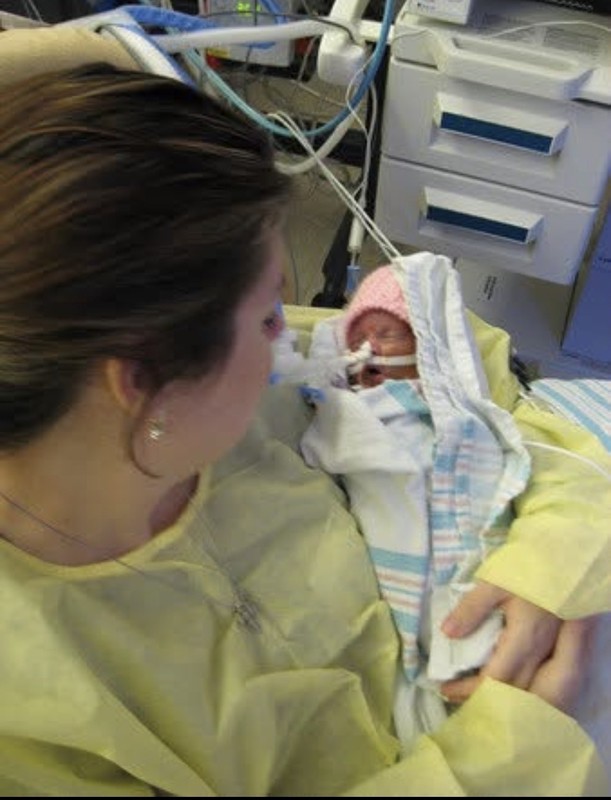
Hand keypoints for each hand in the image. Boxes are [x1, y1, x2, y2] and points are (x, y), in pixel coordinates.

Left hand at [438, 580, 594, 712]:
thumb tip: (447, 633)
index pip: (495, 678)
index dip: (469, 688)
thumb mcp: (494, 583)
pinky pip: (531, 673)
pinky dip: (509, 681)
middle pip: (510, 689)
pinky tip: (494, 674)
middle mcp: (539, 651)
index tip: (444, 687)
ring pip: (523, 686)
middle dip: (480, 696)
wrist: (561, 561)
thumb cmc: (526, 570)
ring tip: (467, 690)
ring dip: (496, 693)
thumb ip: (471, 608)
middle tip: (450, 693)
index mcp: (524, 638)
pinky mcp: (550, 644)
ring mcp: (548, 650)